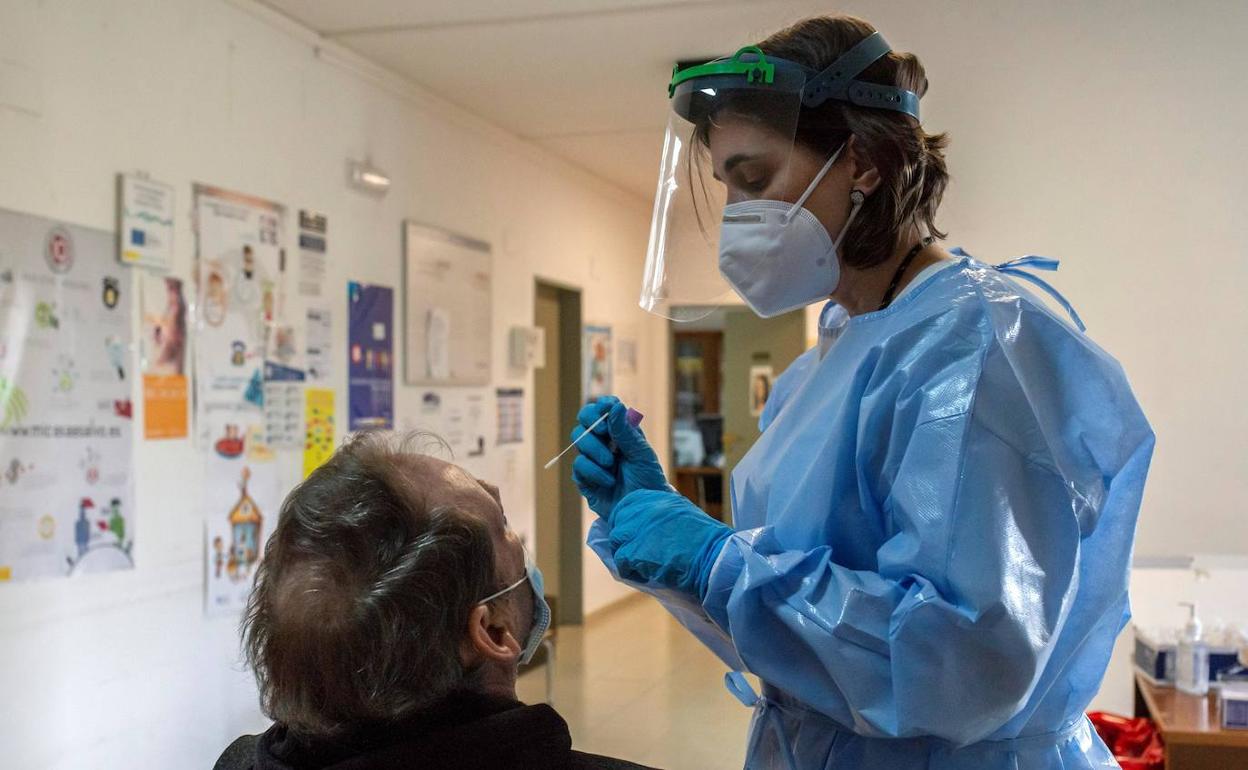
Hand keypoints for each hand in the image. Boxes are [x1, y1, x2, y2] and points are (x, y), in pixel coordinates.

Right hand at [571, 397, 667, 517]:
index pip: (605, 409)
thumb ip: (626, 431)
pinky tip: (608, 481)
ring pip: (579, 439)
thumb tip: (614, 406)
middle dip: (591, 424)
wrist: (642, 512)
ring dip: (595, 450)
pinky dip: (593, 471)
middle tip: (603, 433)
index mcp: (621, 432)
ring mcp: (593, 459)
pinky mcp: (584, 477)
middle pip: (585, 419)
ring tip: (611, 464)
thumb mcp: (641, 454)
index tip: (606, 408)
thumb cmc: (648, 482)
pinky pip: (578, 465)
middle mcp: (605, 442)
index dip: (602, 405)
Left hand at [606, 489, 730, 598]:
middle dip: (624, 541)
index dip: (626, 522)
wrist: (714, 557)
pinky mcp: (633, 552)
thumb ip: (661, 513)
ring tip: (645, 566)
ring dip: (627, 557)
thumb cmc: (706, 539)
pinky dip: (632, 572)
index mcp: (655, 497)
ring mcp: (635, 530)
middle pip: (618, 525)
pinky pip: (621, 563)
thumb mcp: (681, 512)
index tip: (634, 536)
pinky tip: (648, 574)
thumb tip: (644, 521)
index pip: (626, 506)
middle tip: (636, 555)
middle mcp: (642, 510)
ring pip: (616, 544)